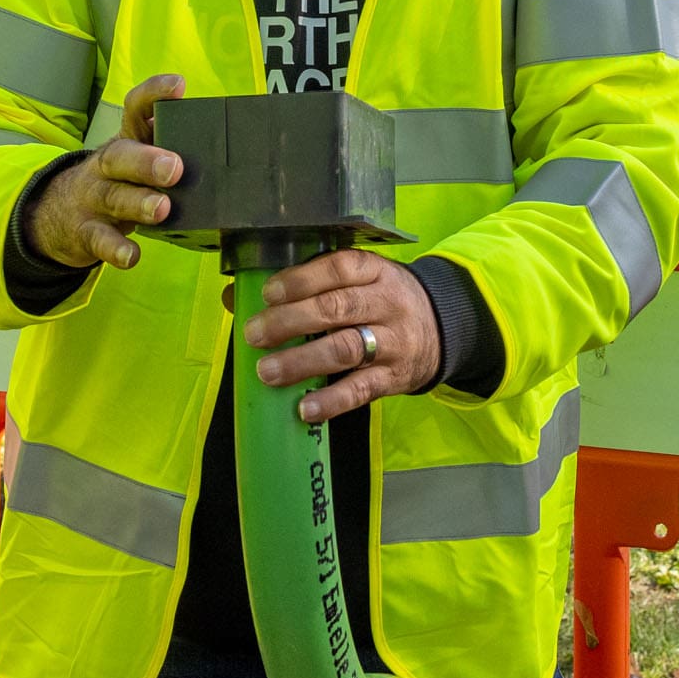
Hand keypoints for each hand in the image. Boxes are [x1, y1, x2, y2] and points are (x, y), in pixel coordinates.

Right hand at [23, 74, 186, 272]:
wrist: (56, 214)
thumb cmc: (117, 182)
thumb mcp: (135, 159)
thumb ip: (168, 149)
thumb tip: (224, 146)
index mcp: (126, 141)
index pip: (135, 109)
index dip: (154, 94)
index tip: (178, 86)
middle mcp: (106, 165)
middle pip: (120, 155)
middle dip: (146, 160)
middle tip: (175, 167)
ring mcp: (93, 198)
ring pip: (113, 197)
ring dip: (138, 202)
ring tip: (162, 209)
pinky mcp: (86, 232)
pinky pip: (100, 240)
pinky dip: (116, 248)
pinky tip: (131, 256)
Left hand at [245, 251, 441, 425]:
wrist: (444, 327)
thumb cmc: (381, 300)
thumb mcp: (357, 281)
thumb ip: (304, 285)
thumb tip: (234, 296)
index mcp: (375, 271)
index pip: (340, 268)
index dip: (303, 279)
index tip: (269, 293)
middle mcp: (387, 302)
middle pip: (338, 308)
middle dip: (291, 321)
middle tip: (255, 334)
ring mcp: (393, 341)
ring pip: (347, 348)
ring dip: (303, 361)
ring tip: (267, 372)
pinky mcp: (394, 377)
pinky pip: (362, 390)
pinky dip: (332, 401)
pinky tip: (305, 409)